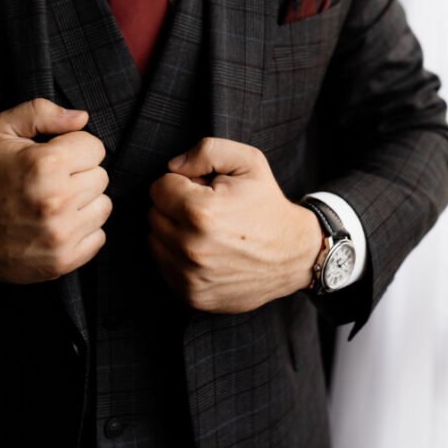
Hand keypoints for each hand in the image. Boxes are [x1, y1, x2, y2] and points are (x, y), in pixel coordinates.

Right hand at [0, 98, 110, 283]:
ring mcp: (61, 234)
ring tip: (55, 202)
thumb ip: (41, 112)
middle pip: (101, 177)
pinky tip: (58, 224)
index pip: (95, 148)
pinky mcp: (63, 260)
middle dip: (79, 174)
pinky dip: (82, 231)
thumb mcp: (1, 130)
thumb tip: (81, 118)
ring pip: (103, 206)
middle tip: (52, 181)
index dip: (74, 148)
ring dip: (84, 203)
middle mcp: (57, 200)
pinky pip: (98, 237)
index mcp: (46, 164)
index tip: (55, 157)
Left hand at [148, 138, 322, 312]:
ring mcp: (190, 277)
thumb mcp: (248, 162)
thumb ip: (206, 151)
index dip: (182, 183)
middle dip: (175, 207)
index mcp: (201, 212)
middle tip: (206, 209)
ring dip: (172, 232)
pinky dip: (177, 257)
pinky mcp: (192, 296)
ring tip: (205, 230)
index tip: (203, 189)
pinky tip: (203, 250)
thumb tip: (172, 167)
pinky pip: (163, 267)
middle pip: (153, 214)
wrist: (294, 255)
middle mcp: (191, 248)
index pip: (159, 187)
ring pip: (154, 241)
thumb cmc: (267, 205)